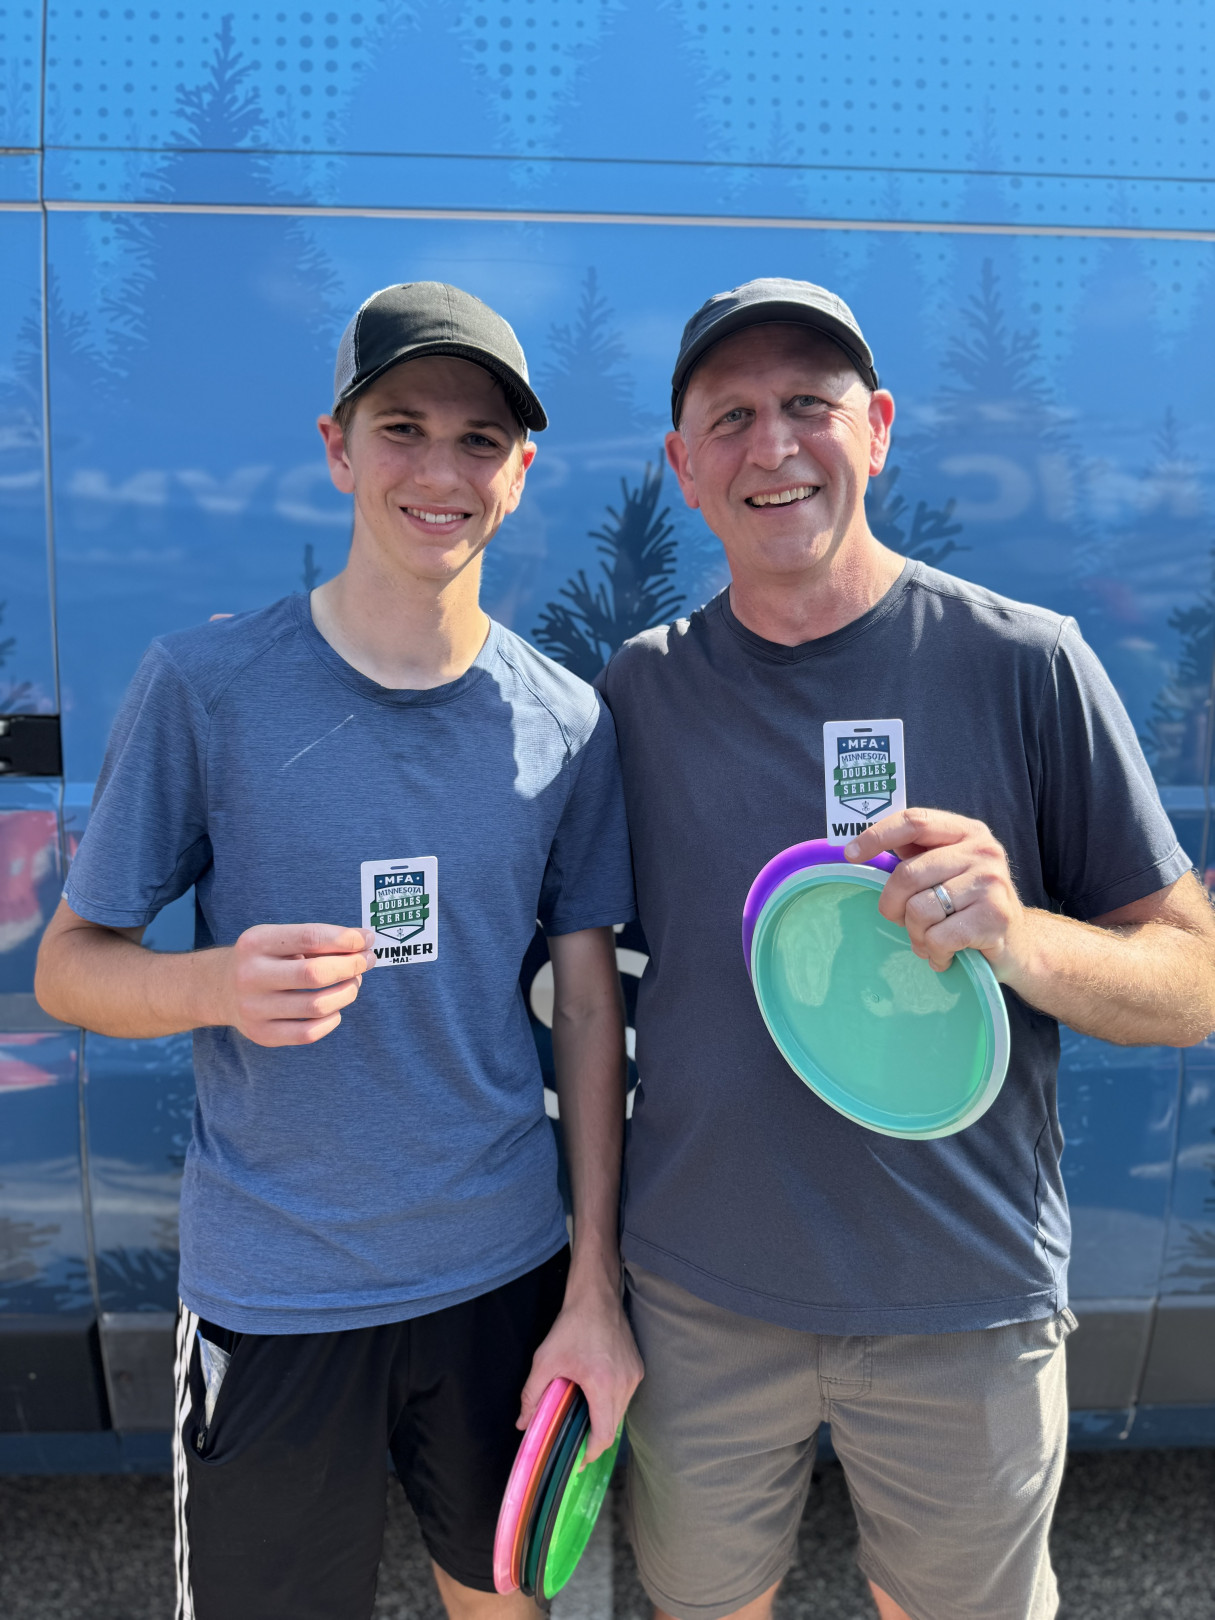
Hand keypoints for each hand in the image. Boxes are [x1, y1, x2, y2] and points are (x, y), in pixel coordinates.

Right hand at [215, 923, 375, 1045]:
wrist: (219, 989)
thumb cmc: (264, 959)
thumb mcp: (279, 938)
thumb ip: (317, 939)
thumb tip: (363, 944)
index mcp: (256, 943)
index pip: (310, 937)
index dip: (346, 939)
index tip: (366, 939)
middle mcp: (250, 975)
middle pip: (314, 974)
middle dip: (351, 966)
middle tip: (366, 961)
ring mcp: (254, 1008)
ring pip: (316, 1006)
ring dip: (346, 993)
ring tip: (353, 983)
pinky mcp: (261, 1034)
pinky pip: (308, 1033)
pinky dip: (332, 1019)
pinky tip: (335, 1008)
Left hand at [518, 1277, 642, 1464]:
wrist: (596, 1298)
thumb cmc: (572, 1326)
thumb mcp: (545, 1360)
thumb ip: (532, 1395)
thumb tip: (523, 1423)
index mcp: (603, 1384)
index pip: (604, 1435)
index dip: (590, 1453)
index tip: (578, 1461)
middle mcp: (624, 1382)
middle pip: (613, 1427)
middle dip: (595, 1439)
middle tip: (575, 1443)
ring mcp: (634, 1375)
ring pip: (620, 1412)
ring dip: (604, 1420)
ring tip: (583, 1418)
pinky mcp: (637, 1367)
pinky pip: (625, 1396)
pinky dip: (611, 1404)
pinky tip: (595, 1397)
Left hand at [845, 808, 1027, 975]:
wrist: (1019, 944)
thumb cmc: (968, 905)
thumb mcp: (946, 870)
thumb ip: (915, 856)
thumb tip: (859, 848)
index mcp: (965, 831)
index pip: (913, 821)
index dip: (877, 836)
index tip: (850, 854)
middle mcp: (982, 850)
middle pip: (907, 874)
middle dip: (892, 906)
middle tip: (901, 920)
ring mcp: (991, 882)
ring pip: (919, 909)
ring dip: (916, 934)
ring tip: (930, 939)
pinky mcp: (995, 917)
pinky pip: (938, 938)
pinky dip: (934, 953)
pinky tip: (945, 954)